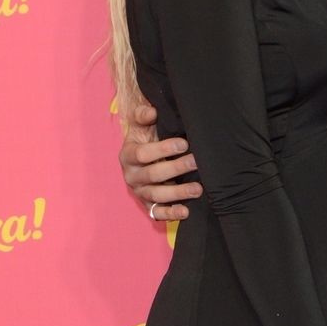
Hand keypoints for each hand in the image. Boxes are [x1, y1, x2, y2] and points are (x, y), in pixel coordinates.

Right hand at [117, 98, 202, 221]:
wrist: (142, 156)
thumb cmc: (146, 139)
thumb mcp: (142, 126)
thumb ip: (143, 116)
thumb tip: (152, 111)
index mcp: (128, 155)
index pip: (142, 154)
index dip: (162, 149)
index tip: (184, 143)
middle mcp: (131, 175)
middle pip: (152, 175)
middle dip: (175, 168)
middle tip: (196, 162)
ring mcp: (140, 192)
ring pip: (157, 195)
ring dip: (178, 193)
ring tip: (198, 189)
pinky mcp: (148, 205)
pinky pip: (157, 213)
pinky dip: (171, 214)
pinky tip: (186, 212)